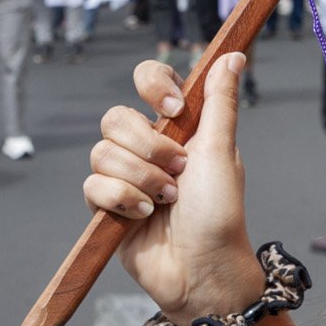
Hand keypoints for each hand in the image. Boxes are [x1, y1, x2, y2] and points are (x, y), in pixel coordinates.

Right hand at [85, 54, 259, 320]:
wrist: (203, 270)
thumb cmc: (220, 214)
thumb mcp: (223, 152)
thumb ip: (221, 102)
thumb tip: (233, 55)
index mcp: (178, 128)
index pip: (149, 80)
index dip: (153, 86)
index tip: (174, 108)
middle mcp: (148, 147)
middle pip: (115, 117)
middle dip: (147, 146)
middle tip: (178, 172)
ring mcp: (126, 176)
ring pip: (101, 151)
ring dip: (139, 178)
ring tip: (165, 201)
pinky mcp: (106, 206)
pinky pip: (93, 185)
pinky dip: (121, 199)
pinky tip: (143, 215)